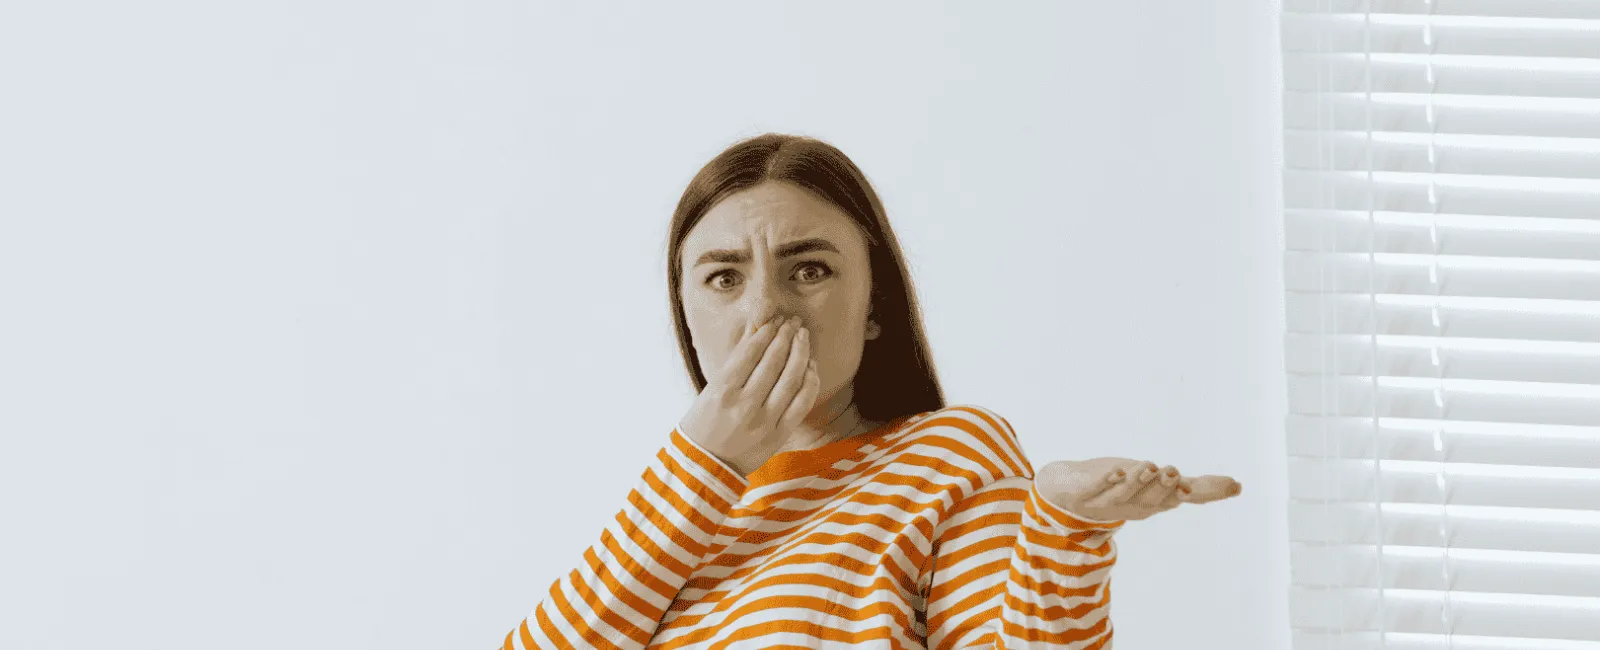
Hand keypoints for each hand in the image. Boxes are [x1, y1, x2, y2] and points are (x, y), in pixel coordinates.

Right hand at [678, 315, 821, 476]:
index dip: (767, 332)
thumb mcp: (710, 390)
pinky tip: (810, 366)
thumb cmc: (703, 424)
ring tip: (803, 337)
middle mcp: (744, 404)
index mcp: (722, 391)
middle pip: (773, 361)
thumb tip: (757, 332)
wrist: (704, 466)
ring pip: (791, 379)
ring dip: (800, 353)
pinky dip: (810, 382)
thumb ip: (735, 364)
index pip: (751, 352)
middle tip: (793, 322)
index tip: (775, 321)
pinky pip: (802, 403)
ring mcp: (763, 421)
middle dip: (786, 336)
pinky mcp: (778, 435)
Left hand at [1034, 457, 1241, 522]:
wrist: (1072, 491)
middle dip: (1164, 485)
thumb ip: (1198, 487)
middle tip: (1174, 471)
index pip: (1180, 498)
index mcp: (1154, 504)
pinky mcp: (1085, 492)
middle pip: (1152, 497)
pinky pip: (1096, 487)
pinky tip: (1113, 471)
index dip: (1200, 493)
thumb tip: (1237, 486)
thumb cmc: (1125, 486)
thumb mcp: (1163, 486)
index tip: (1226, 486)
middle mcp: (1133, 505)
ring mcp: (1108, 500)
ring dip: (1137, 481)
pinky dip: (1104, 481)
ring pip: (1125, 492)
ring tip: (1148, 467)